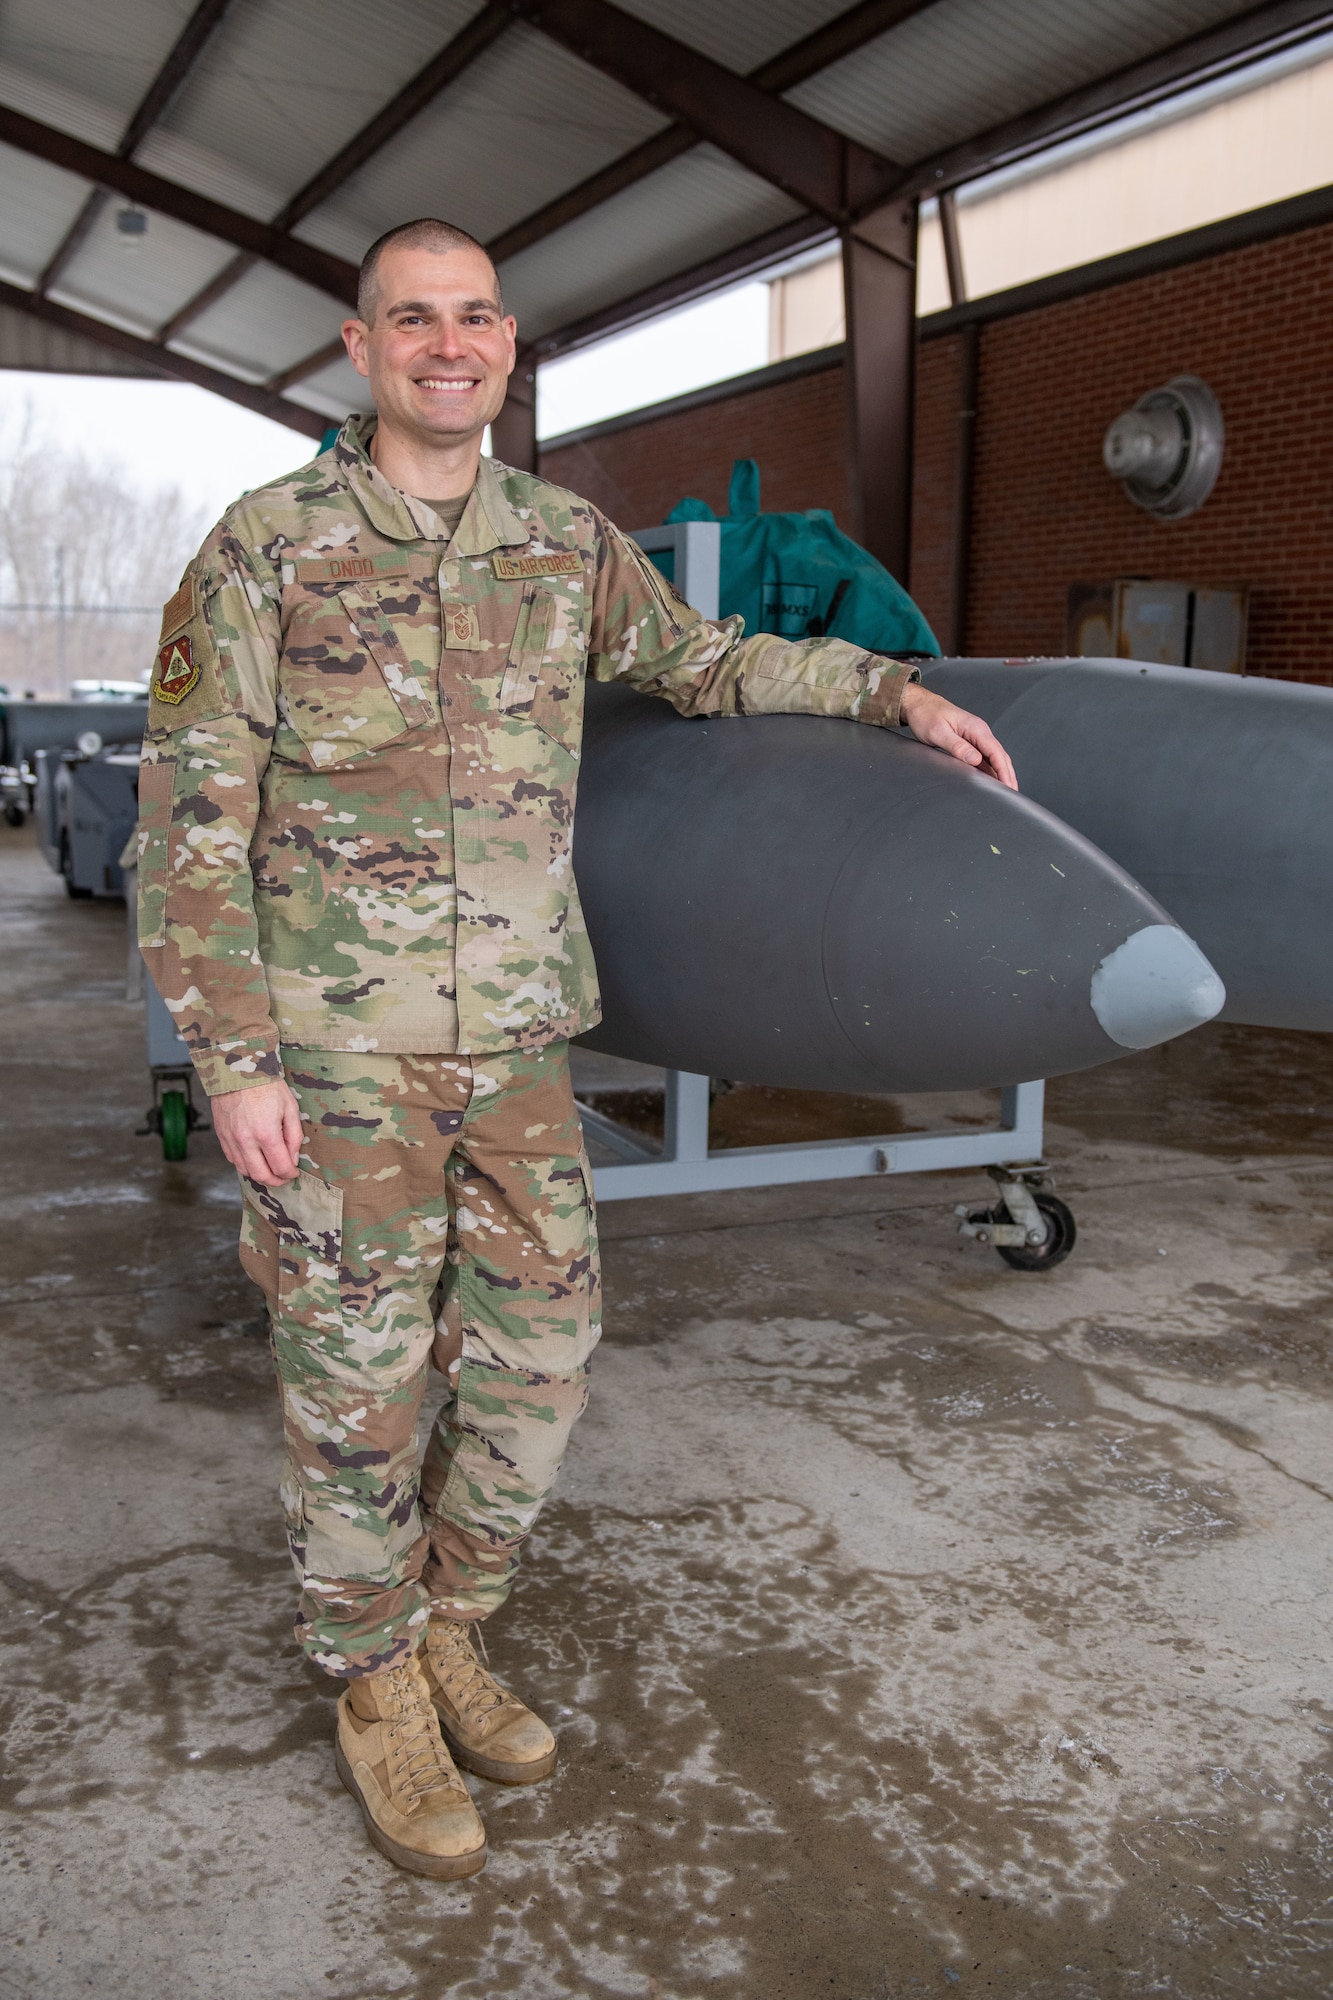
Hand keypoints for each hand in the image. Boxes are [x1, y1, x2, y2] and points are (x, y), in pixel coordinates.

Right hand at [211, 1077, 303, 1185]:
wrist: (238, 1070)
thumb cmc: (266, 1086)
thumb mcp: (290, 1108)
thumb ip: (294, 1136)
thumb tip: (293, 1158)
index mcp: (266, 1134)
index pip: (280, 1167)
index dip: (290, 1174)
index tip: (294, 1172)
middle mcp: (246, 1141)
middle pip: (261, 1175)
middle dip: (275, 1181)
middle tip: (283, 1178)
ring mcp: (231, 1139)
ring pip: (244, 1170)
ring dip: (259, 1175)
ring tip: (270, 1170)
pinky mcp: (221, 1136)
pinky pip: (232, 1159)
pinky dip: (244, 1164)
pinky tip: (254, 1159)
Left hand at [900, 682, 1016, 789]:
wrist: (920, 704)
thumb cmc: (926, 715)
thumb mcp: (938, 733)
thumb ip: (958, 746)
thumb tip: (975, 759)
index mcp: (976, 728)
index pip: (996, 752)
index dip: (1004, 771)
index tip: (1008, 786)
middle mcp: (979, 732)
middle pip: (1000, 756)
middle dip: (1008, 775)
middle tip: (1012, 794)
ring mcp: (976, 736)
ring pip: (994, 757)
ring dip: (1001, 773)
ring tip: (1006, 790)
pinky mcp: (970, 741)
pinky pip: (985, 757)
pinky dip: (991, 769)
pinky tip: (992, 779)